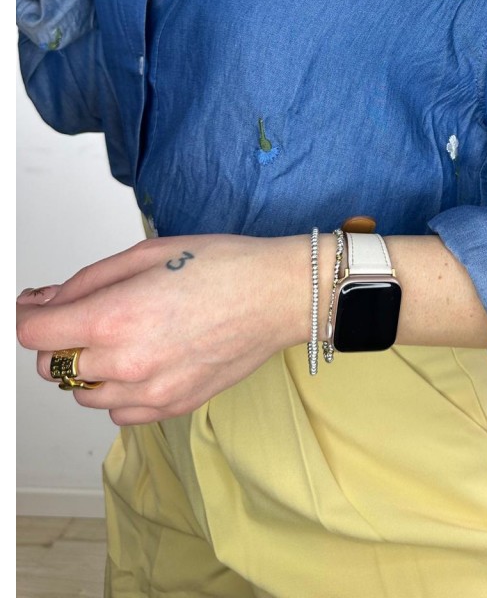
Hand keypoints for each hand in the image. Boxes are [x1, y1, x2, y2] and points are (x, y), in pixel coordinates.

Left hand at [17, 233, 308, 424]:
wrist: (278, 296)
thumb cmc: (224, 267)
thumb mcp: (147, 253)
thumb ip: (87, 281)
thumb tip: (45, 301)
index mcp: (115, 317)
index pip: (35, 333)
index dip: (28, 315)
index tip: (36, 307)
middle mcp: (126, 362)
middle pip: (53, 365)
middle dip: (60, 338)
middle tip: (88, 314)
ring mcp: (149, 392)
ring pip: (82, 393)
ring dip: (88, 367)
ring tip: (123, 337)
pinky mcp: (171, 407)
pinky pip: (118, 413)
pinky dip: (117, 392)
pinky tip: (142, 362)